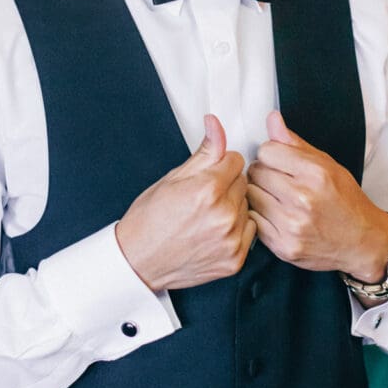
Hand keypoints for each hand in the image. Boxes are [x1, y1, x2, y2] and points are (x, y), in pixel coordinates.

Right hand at [115, 115, 255, 291]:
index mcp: (207, 190)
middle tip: (201, 198)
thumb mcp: (173, 178)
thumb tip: (215, 125)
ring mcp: (230, 240)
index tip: (207, 175)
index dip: (219, 164)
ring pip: (247, 205)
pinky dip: (235, 229)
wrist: (139, 262)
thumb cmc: (149, 221)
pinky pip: (249, 230)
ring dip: (232, 207)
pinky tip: (214, 232)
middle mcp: (223, 215)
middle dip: (226, 185)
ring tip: (206, 216)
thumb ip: (203, 152)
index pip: (235, 159)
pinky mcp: (235, 259)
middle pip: (243, 182)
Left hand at [247, 111, 387, 282]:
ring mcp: (292, 225)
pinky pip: (253, 220)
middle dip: (265, 173)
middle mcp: (303, 198)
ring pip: (250, 195)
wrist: (363, 242)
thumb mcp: (327, 165)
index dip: (273, 154)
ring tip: (277, 198)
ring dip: (260, 193)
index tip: (281, 163)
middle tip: (279, 181)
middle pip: (256, 171)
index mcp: (315, 173)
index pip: (267, 150)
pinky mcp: (283, 246)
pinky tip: (276, 215)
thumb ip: (295, 143)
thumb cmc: (346, 200)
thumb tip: (272, 118)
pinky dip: (260, 216)